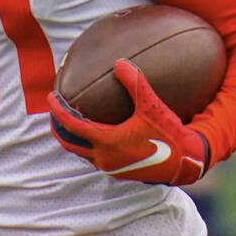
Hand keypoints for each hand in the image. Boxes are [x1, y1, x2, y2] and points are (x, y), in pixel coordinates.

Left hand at [47, 59, 209, 184]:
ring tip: (71, 122)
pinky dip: (88, 145)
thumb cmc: (169, 134)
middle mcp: (104, 158)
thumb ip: (135, 83)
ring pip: (82, 153)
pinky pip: (95, 158)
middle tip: (53, 112)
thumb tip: (120, 62)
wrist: (185, 163)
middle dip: (58, 128)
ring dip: (73, 138)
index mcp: (107, 141)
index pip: (72, 125)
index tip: (50, 96)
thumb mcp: (152, 106)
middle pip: (70, 143)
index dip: (58, 110)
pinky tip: (95, 134)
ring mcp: (111, 167)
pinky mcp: (120, 172)